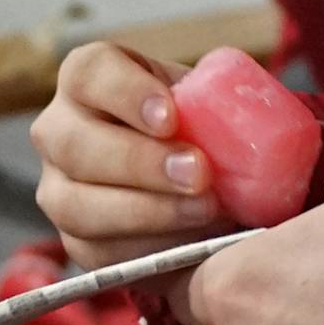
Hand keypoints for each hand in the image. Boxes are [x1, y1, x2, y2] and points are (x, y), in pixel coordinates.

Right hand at [28, 42, 223, 269]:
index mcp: (89, 79)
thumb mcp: (215, 103)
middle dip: (138, 161)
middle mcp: (60, 130)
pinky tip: (188, 241)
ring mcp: (58, 188)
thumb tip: (265, 118)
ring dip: (144, 210)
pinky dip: (146, 248)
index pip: (89, 73)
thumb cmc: (206, 131)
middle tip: (198, 173)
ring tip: (203, 210)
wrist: (203, 186)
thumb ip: (228, 103)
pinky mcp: (74, 240)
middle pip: (73, 143)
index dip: (125, 93)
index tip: (171, 118)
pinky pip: (96, 250)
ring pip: (75, 204)